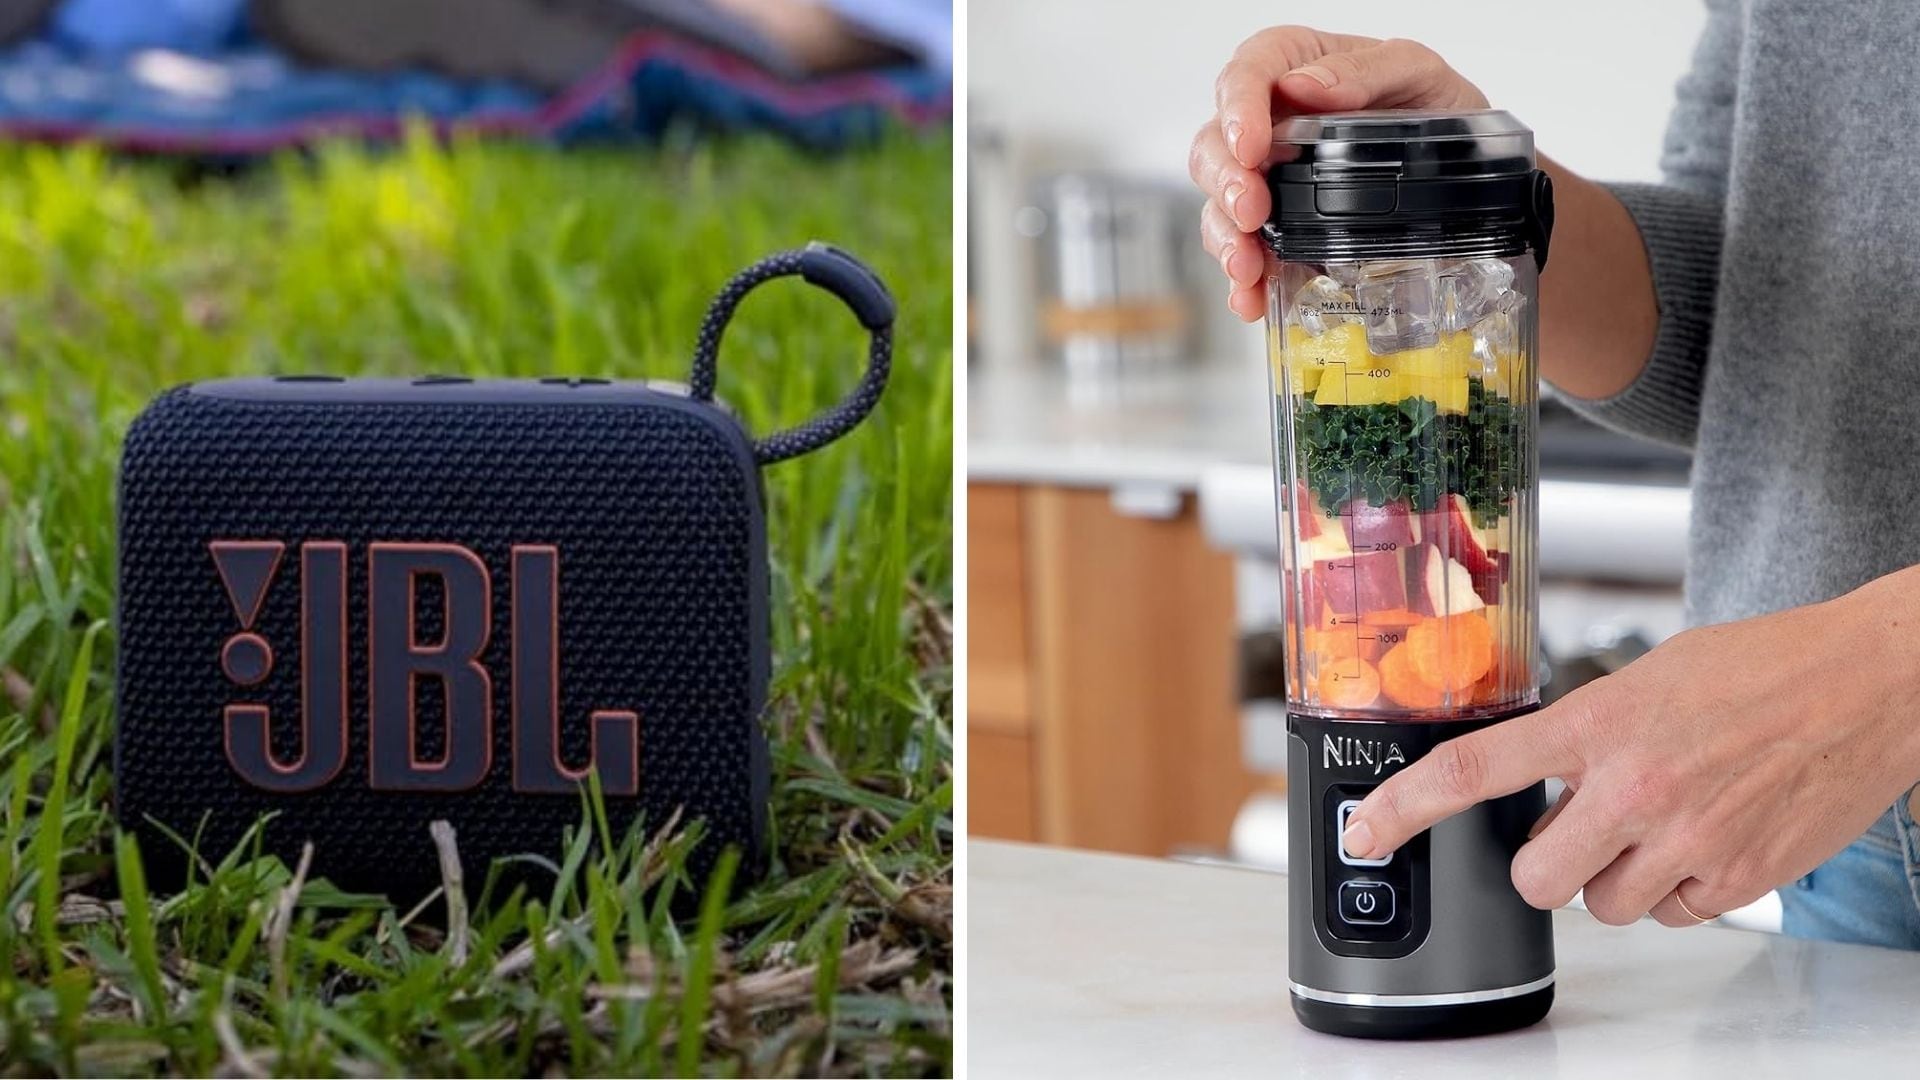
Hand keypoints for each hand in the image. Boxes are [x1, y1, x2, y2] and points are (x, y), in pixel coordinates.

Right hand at [1191, 27, 1488, 321]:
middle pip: (1215, 146)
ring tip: (1248, 265)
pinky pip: (1244, 249)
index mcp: (1292, 66)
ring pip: (1218, 203)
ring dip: (1227, 237)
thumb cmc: (1429, 102)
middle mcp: (1268, 122)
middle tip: (1252, 211)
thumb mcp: (1415, 70)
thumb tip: (1307, 86)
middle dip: (1226, 183)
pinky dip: (1244, 278)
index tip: (1251, 146)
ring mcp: (1268, 177)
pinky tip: (1252, 295)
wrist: (1459, 163)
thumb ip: (1367, 69)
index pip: (1245, 75)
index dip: (1237, 110)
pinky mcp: (1277, 226)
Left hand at [1340, 569, 1919, 926]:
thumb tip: (1535, 772)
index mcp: (1601, 721)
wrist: (1874, 682)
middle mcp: (1637, 787)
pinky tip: (1706, 837)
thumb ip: (1586, 728)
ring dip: (1615, 878)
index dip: (1405, 807)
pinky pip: (1675, 916)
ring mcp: (1690, 839)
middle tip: (1578, 827)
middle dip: (1545, 864)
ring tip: (1659, 823)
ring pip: (1604, 907)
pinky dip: (1680, 890)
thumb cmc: (1764, 665)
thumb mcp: (1650, 675)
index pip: (1475, 770)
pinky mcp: (1741, 877)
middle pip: (1537, 879)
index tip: (1366, 831)